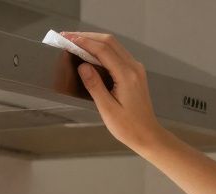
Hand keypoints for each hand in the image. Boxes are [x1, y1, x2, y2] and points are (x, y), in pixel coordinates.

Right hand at [61, 31, 168, 153]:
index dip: (84, 42)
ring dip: (94, 41)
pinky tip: (90, 52)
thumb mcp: (107, 109)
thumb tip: (83, 66)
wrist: (147, 135)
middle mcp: (134, 68)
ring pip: (113, 45)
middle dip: (87, 36)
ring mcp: (135, 69)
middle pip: (109, 42)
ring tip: (75, 41)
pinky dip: (102, 49)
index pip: (103, 51)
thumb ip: (94, 85)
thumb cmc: (129, 127)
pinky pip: (117, 53)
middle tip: (68, 36)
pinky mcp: (134, 72)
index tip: (68, 39)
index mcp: (127, 76)